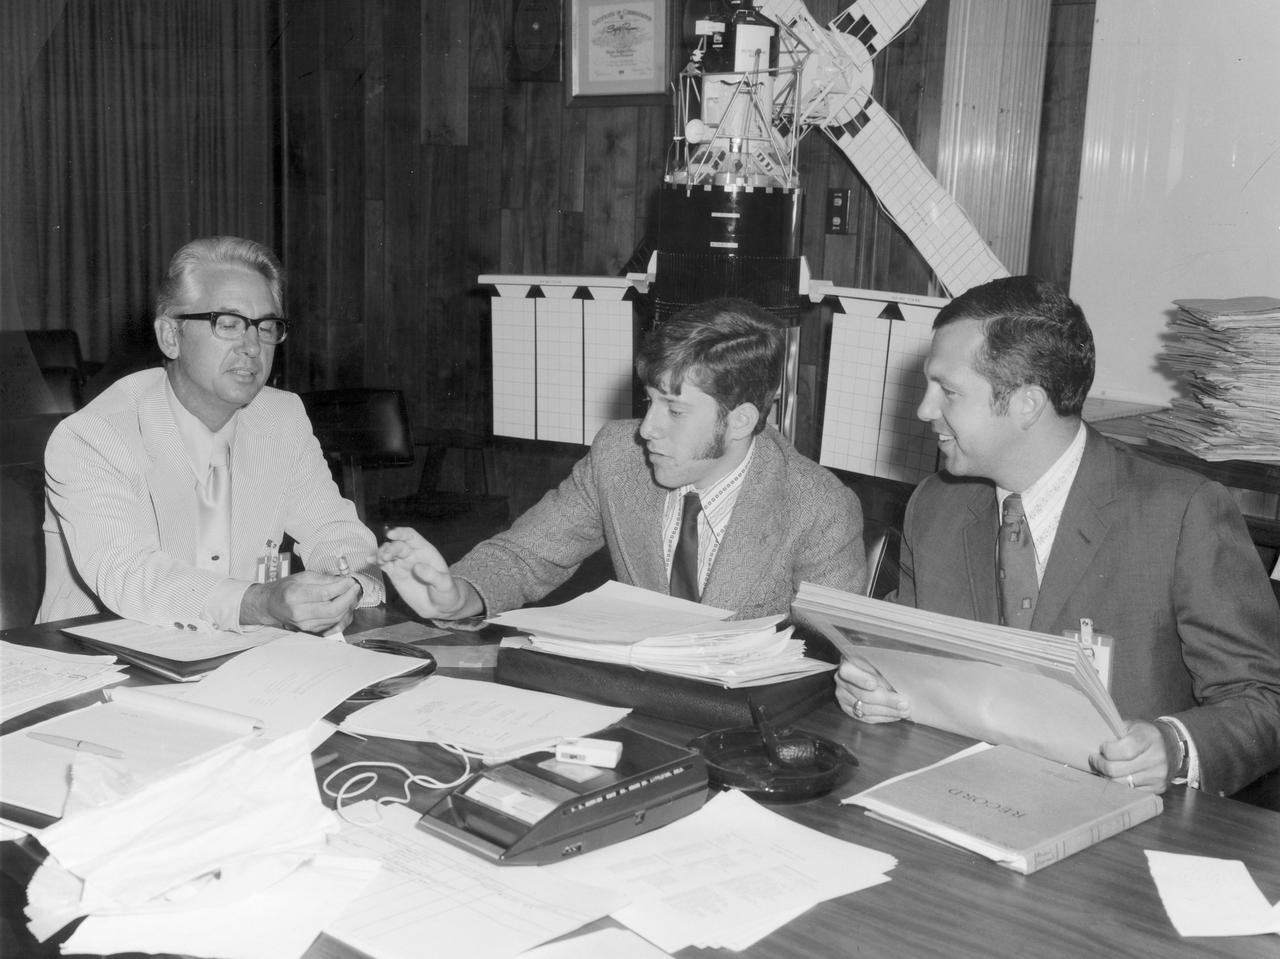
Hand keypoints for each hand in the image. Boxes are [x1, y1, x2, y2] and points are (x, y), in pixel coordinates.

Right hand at [241, 570, 362, 634]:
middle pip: (333, 610)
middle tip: (355, 588)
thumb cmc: (286, 589)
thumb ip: (324, 579)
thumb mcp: (303, 577)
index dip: (342, 587)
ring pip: (336, 619)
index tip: (350, 580)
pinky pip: (334, 626)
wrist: (272, 605)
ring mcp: (305, 625)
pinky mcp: (311, 631)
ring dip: (348, 607)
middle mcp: (299, 613)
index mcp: (294, 596)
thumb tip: (344, 580)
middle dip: (349, 598)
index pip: (324, 593)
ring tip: (351, 595)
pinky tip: (346, 607)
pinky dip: (344, 617)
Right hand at [372, 527, 481, 619]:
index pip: (411, 536)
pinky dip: (376, 561)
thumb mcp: (444, 585)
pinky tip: (369, 560)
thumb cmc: (446, 592)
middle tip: (385, 557)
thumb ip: (432, 576)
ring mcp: (402, 564)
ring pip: (388, 553)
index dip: (401, 533)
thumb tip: (417, 567)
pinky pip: (384, 564)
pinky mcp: (394, 574)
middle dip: (390, 548)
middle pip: (397, 545)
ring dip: (381, 553)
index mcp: (425, 551)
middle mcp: (412, 554)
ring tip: (377, 559)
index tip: (391, 534)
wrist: (439, 607)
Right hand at [835, 656, 909, 722]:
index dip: (862, 680)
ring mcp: (844, 698)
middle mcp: (842, 683)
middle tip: (904, 704)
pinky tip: (896, 715)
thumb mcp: (873, 662)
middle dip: (886, 701)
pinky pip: (866, 718)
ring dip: (888, 711)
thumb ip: (882, 670)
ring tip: (904, 712)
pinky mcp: (848, 710)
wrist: (854, 673)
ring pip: (866, 709)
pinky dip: (883, 717)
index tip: (874, 684)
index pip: (849, 673)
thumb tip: (899, 684)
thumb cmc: (868, 665)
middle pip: (863, 695)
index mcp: (846, 667)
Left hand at [1089, 720, 1169, 792]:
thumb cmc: (1144, 734)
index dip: (1106, 750)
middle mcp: (1155, 759)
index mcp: (1148, 738)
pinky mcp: (1157, 789)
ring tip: (1104, 769)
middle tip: (1095, 759)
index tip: (1101, 748)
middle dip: (1100, 765)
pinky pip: (1130, 793)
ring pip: (1120, 784)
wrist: (1172, 747)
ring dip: (1106, 777)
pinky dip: (1119, 786)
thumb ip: (1114, 733)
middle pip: (1116, 770)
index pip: (1123, 750)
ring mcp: (1157, 776)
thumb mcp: (1131, 726)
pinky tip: (1116, 777)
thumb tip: (1092, 743)